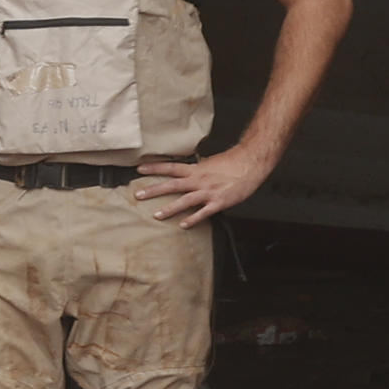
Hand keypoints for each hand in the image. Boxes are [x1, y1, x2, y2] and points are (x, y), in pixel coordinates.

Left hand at [133, 145, 273, 227]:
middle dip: (154, 190)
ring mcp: (208, 192)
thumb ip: (198, 169)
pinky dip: (193, 219)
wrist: (250, 164)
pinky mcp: (218, 202)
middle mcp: (199, 180)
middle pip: (172, 185)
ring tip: (156, 215)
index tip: (139, 169)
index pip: (170, 167)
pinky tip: (183, 225)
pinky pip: (203, 213)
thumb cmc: (232, 162)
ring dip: (169, 208)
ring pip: (184, 201)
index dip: (154, 168)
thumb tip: (188, 170)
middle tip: (138, 195)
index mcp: (196, 169)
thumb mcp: (210, 162)